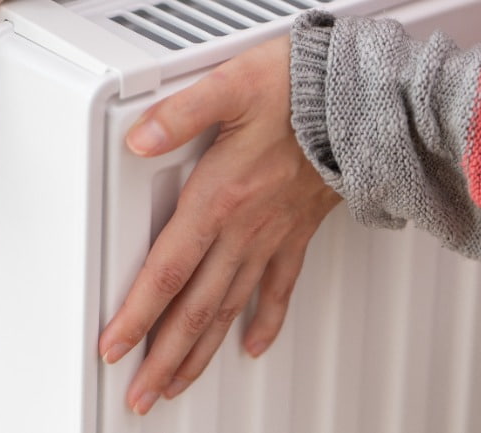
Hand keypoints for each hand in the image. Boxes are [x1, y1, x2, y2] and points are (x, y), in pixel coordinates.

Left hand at [97, 36, 340, 414]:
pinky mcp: (299, 231)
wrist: (366, 97)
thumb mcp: (231, 85)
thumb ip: (180, 113)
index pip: (167, 271)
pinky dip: (265, 321)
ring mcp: (272, 235)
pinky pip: (280, 287)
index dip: (137, 315)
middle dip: (164, 357)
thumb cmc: (300, 86)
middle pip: (195, 308)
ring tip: (178, 385)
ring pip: (230, 308)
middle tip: (139, 395)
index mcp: (219, 198)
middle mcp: (244, 228)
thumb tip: (139, 137)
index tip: (115, 348)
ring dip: (202, 352)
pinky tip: (253, 346)